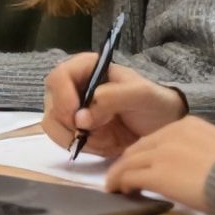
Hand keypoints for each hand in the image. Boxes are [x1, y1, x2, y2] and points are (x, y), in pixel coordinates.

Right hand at [43, 55, 186, 157]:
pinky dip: (84, 147)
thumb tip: (80, 118)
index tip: (77, 118)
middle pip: (51, 104)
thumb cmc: (155, 103)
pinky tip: (105, 144)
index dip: (62, 98)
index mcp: (86, 68)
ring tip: (106, 138)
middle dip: (71, 124)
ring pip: (53, 125)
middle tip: (95, 132)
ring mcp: (72, 110)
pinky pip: (65, 141)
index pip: (58, 77)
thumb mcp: (141, 95)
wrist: (163, 127)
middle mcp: (73, 86)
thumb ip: (112, 98)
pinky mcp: (76, 130)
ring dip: (78, 138)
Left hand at [104, 117, 214, 209]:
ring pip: (128, 162)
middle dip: (126, 163)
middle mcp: (171, 134)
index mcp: (188, 125)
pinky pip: (129, 177)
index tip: (138, 164)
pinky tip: (120, 192)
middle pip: (137, 148)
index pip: (155, 137)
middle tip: (119, 177)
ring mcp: (163, 154)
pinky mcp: (158, 175)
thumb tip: (196, 166)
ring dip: (119, 175)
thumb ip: (200, 151)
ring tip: (114, 187)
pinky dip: (120, 184)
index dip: (143, 152)